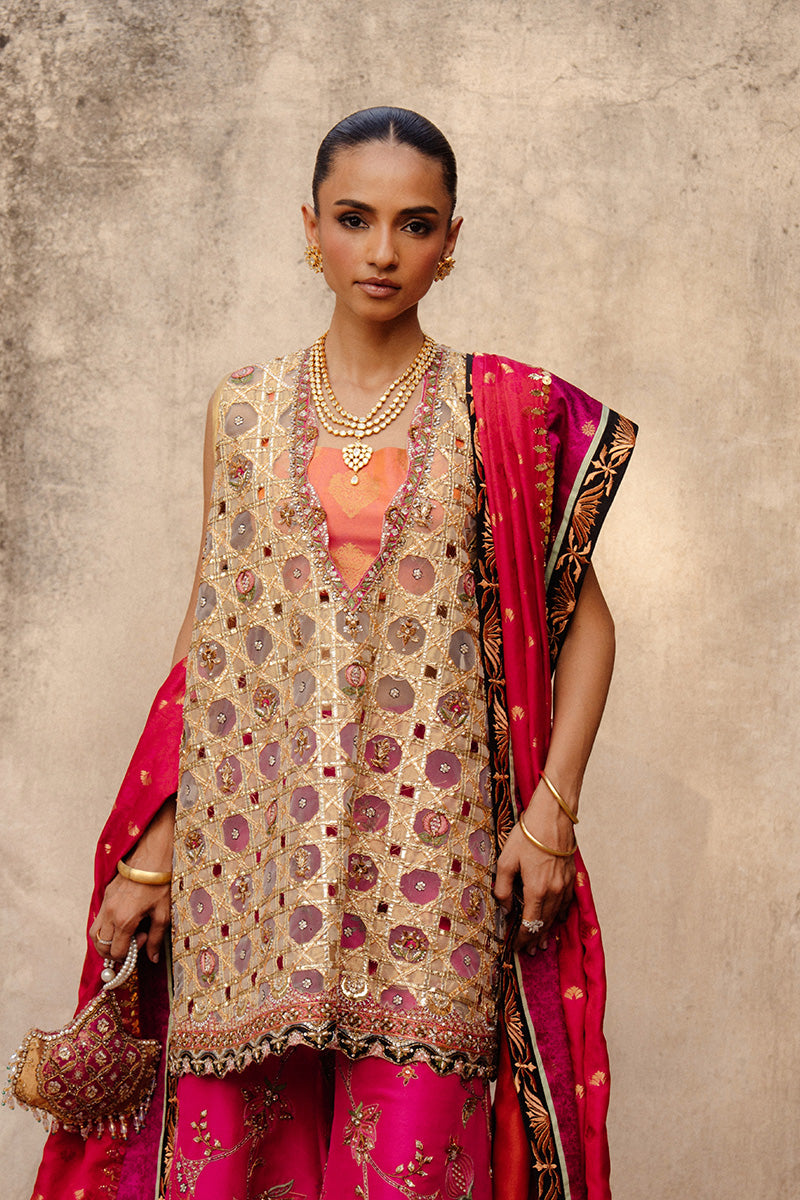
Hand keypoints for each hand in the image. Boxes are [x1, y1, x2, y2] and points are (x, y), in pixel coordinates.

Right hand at [89, 874, 170, 963]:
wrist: (152, 855)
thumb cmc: (160, 883)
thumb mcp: (163, 913)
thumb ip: (156, 939)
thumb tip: (153, 958)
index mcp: (125, 920)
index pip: (116, 951)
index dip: (129, 954)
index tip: (143, 940)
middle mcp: (110, 913)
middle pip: (101, 946)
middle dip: (114, 952)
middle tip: (132, 943)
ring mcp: (106, 903)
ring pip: (94, 934)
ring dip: (105, 942)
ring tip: (124, 936)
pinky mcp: (106, 894)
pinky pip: (98, 919)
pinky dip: (105, 928)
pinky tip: (121, 921)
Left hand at [493, 779, 576, 953]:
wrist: (553, 815)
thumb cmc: (528, 834)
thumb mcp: (507, 860)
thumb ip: (503, 887)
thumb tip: (503, 907)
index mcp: (537, 890)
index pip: (530, 924)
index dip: (523, 938)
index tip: (516, 947)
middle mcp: (554, 891)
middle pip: (545, 923)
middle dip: (536, 938)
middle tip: (530, 951)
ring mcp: (565, 884)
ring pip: (557, 914)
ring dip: (549, 929)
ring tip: (542, 942)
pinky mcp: (571, 875)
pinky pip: (566, 902)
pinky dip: (560, 914)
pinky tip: (558, 917)